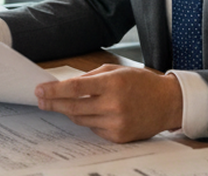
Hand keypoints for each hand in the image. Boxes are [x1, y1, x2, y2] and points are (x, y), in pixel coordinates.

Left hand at [34, 64, 182, 142]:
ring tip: (64, 104)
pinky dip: (89, 120)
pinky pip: (93, 129)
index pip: (75, 88)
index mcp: (112, 83)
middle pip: (73, 107)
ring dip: (69, 112)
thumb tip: (66, 85)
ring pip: (81, 120)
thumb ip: (91, 77)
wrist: (167, 103)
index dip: (54, 90)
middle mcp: (114, 105)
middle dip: (53, 103)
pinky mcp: (118, 136)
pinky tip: (93, 112)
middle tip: (41, 100)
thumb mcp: (117, 70)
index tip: (39, 90)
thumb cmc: (142, 83)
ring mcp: (116, 123)